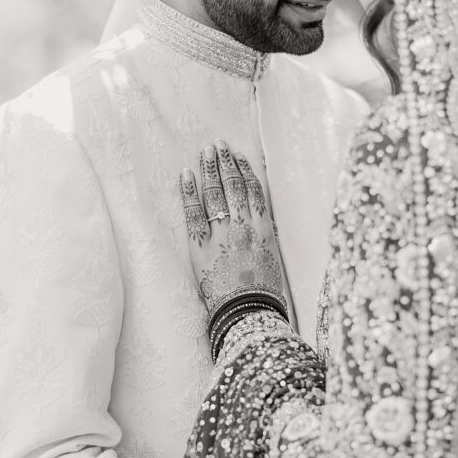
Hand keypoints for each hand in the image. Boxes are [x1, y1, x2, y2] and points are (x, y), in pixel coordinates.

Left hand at [180, 141, 283, 316]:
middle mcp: (244, 226)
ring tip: (205, 153)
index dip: (245, 172)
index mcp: (264, 229)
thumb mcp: (272, 259)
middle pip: (234, 186)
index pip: (253, 192)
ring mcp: (222, 234)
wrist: (250, 312)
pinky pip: (194, 213)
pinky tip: (185, 175)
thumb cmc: (264, 292)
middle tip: (218, 145)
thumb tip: (260, 225)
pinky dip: (190, 193)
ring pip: (216, 194)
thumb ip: (264, 238)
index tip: (239, 157)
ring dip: (209, 171)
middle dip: (225, 163)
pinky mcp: (201, 246)